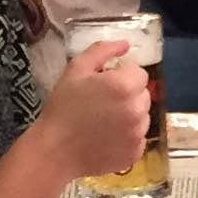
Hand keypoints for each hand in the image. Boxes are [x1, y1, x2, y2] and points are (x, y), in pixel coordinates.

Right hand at [34, 37, 155, 177]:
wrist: (55, 151)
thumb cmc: (63, 107)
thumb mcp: (76, 70)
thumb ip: (102, 50)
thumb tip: (125, 44)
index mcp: (124, 86)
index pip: (139, 73)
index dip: (122, 75)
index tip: (104, 84)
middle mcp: (137, 109)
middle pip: (143, 94)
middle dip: (128, 94)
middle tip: (103, 102)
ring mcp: (138, 134)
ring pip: (142, 116)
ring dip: (129, 115)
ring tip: (104, 121)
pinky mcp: (135, 153)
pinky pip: (138, 137)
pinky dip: (127, 136)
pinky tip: (107, 137)